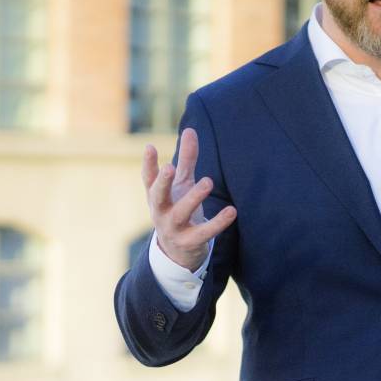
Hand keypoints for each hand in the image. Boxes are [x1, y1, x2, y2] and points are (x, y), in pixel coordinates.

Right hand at [142, 128, 236, 271]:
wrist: (177, 251)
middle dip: (163, 182)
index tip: (150, 146)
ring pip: (180, 213)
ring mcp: (173, 228)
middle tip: (170, 167)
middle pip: (158, 196)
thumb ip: (186, 158)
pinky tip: (232, 211)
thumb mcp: (182, 183)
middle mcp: (161, 211)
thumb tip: (190, 129)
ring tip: (208, 181)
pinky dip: (218, 222)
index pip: (149, 179)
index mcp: (157, 196)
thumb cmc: (178, 207)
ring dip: (193, 197)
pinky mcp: (190, 241)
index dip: (148, 164)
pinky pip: (204, 233)